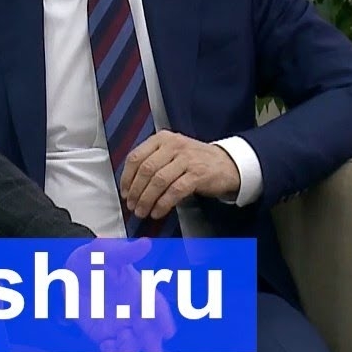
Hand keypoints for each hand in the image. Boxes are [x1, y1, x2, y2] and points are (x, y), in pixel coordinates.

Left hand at [64, 238, 174, 351]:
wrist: (71, 271)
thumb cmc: (94, 259)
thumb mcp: (105, 251)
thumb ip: (125, 252)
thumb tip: (145, 244)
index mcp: (140, 291)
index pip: (156, 306)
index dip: (162, 318)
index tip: (168, 330)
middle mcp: (134, 312)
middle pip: (148, 331)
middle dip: (152, 344)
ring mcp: (121, 325)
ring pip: (131, 344)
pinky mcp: (105, 335)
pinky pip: (110, 350)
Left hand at [120, 130, 240, 219]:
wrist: (227, 164)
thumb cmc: (194, 161)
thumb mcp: (172, 153)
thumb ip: (152, 162)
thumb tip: (130, 185)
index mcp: (162, 139)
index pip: (136, 157)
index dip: (127, 178)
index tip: (124, 193)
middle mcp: (173, 145)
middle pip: (146, 170)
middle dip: (136, 192)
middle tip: (132, 206)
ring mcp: (186, 159)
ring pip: (158, 181)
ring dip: (147, 200)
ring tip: (143, 212)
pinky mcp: (197, 174)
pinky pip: (174, 191)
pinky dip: (163, 204)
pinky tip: (158, 212)